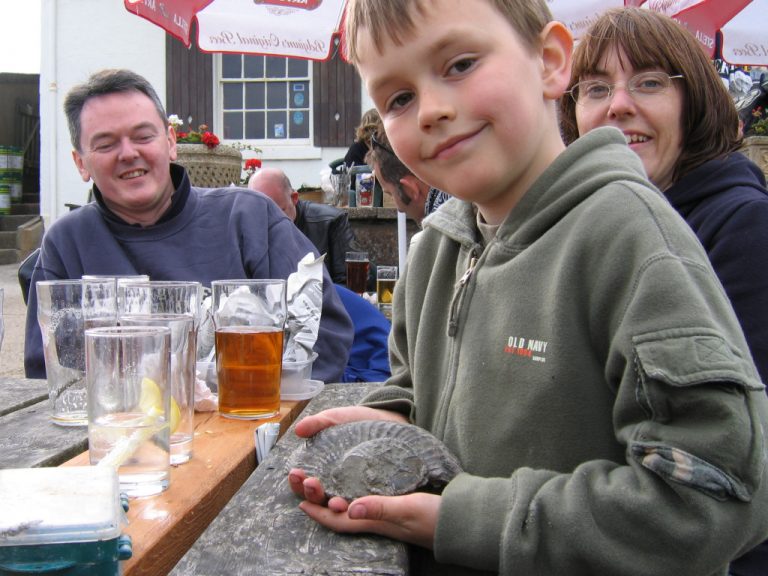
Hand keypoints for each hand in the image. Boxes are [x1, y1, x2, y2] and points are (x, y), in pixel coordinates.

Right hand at [288, 405, 408, 504]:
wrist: (389, 422)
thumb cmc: (358, 423)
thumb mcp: (337, 419)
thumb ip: (319, 423)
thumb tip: (299, 429)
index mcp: (323, 472)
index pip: (305, 485)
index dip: (298, 483)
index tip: (296, 473)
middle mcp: (337, 487)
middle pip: (320, 501)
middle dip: (313, 495)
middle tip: (312, 484)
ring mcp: (357, 493)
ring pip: (342, 510)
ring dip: (335, 509)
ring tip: (336, 503)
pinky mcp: (378, 495)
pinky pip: (369, 507)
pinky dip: (363, 509)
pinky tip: (360, 507)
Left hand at [298, 491, 440, 549]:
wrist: (461, 522)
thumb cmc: (436, 517)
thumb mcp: (408, 508)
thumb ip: (381, 507)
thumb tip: (350, 508)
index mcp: (376, 522)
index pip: (339, 520)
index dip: (318, 512)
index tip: (299, 501)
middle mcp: (376, 519)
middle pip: (340, 513)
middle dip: (319, 499)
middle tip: (303, 481)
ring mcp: (386, 515)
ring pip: (350, 507)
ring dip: (332, 495)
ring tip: (318, 480)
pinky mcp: (396, 508)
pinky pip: (364, 503)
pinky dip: (351, 493)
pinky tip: (351, 483)